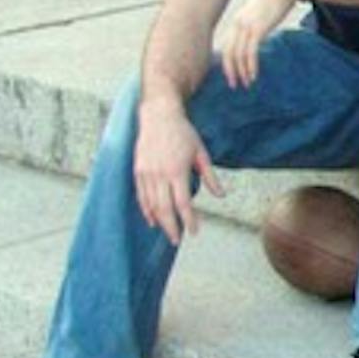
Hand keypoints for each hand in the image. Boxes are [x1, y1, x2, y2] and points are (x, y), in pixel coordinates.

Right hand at [133, 98, 222, 244]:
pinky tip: (151, 219)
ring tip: (167, 232)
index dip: (188, 220)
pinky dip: (145, 209)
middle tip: (177, 241)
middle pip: (164, 208)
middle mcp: (159, 174)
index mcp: (177, 171)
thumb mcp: (201, 153)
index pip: (183, 203)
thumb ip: (210, 176)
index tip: (194, 232)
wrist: (158, 116)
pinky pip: (140, 195)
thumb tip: (221, 195)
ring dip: (158, 220)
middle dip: (171, 227)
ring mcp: (146, 173)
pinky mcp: (137, 170)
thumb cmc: (183, 134)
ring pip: (150, 204)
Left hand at [219, 0, 297, 88]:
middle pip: (229, 53)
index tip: (232, 75)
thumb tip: (257, 36)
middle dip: (230, 71)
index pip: (227, 46)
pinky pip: (251, 52)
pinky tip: (254, 74)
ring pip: (239, 55)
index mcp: (238, 21)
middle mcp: (238, 24)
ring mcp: (247, 26)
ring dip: (242, 71)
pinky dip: (251, 65)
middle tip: (235, 85)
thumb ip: (255, 23)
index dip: (228, 63)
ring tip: (247, 83)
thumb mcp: (260, 12)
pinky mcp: (258, 28)